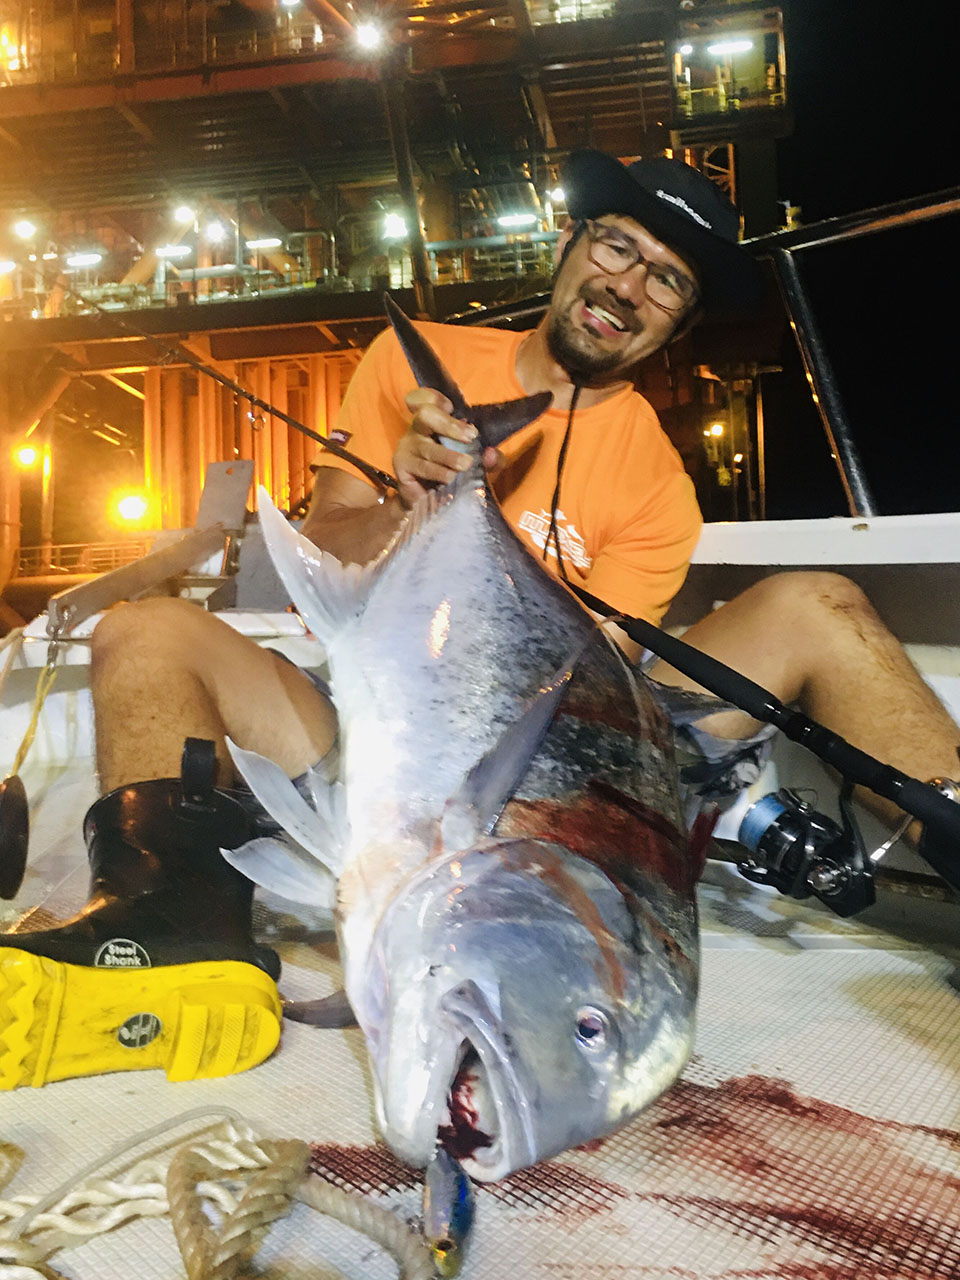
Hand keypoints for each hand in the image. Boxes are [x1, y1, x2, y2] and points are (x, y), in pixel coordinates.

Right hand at [393, 388, 500, 508]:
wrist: (428, 503)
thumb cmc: (451, 475)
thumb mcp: (477, 465)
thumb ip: (489, 460)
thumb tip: (491, 454)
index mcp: (435, 422)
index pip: (427, 398)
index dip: (436, 396)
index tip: (452, 407)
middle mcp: (418, 428)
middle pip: (426, 413)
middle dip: (449, 424)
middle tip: (470, 436)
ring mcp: (407, 446)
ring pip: (427, 446)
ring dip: (448, 456)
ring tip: (466, 465)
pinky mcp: (401, 464)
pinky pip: (421, 466)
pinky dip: (438, 472)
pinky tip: (449, 477)